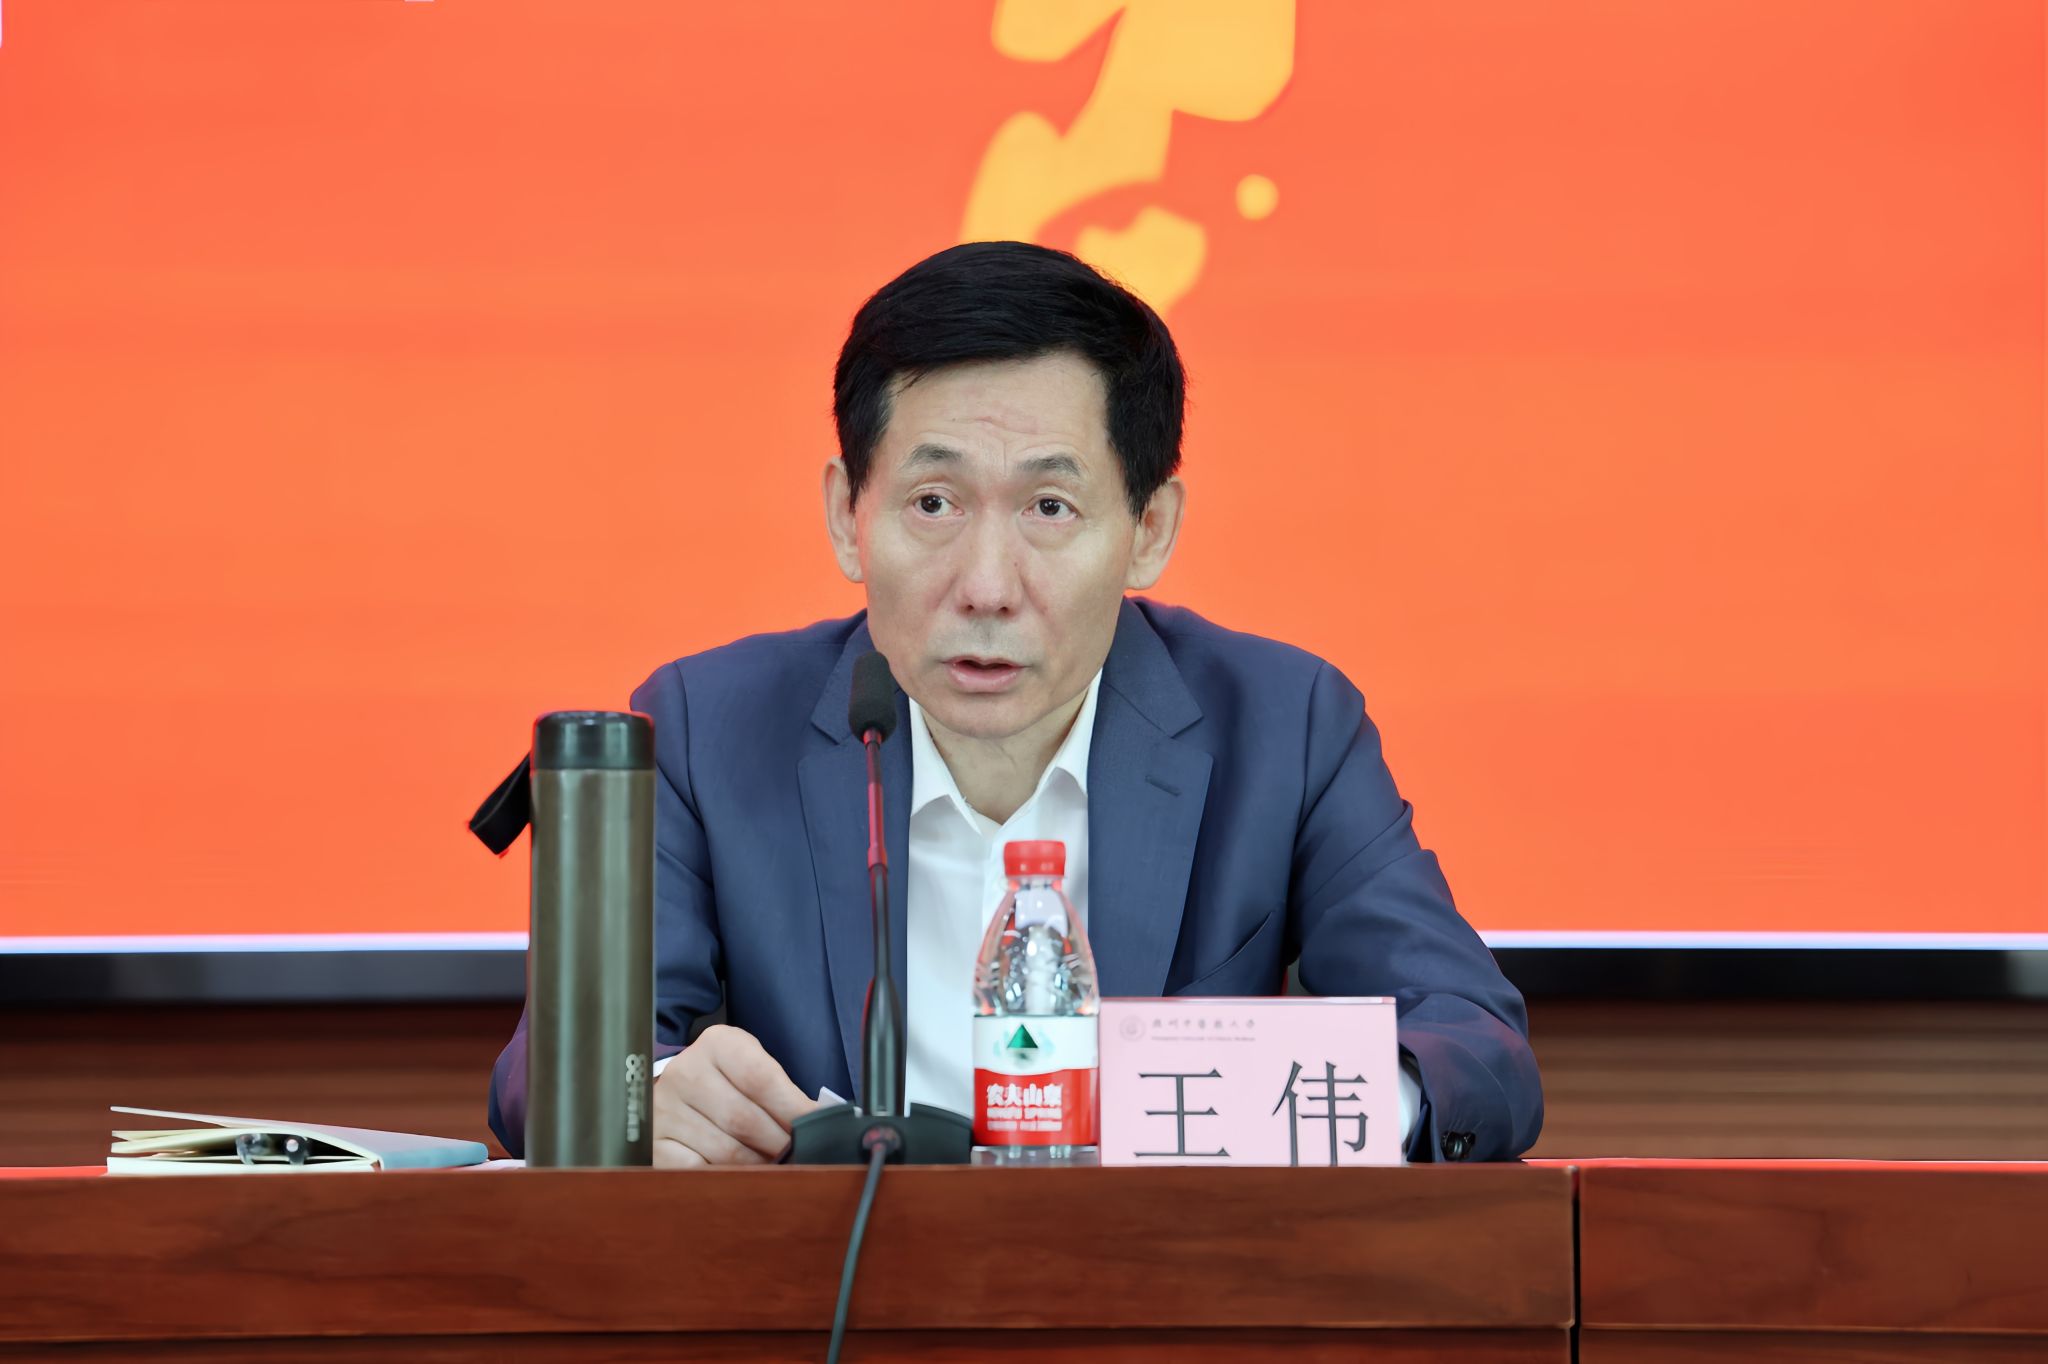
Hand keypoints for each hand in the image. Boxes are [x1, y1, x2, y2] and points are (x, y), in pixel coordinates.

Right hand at [652, 1024, 816, 1167]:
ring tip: (774, 1169)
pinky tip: (742, 1178)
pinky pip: (698, 1172)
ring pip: (725, 1151)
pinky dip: (726, 1179)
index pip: (761, 1079)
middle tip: (799, 1157)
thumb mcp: (756, 1068)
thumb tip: (819, 1123)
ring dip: (757, 1166)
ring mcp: (665, 1110)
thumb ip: (784, 1092)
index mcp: (717, 1044)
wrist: (680, 1091)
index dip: (792, 1109)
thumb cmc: (730, 1082)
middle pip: (744, 1119)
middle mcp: (685, 1072)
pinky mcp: (654, 1144)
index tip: (816, 1129)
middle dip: (779, 1144)